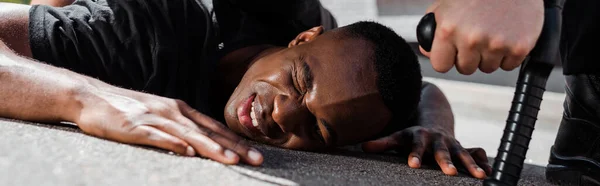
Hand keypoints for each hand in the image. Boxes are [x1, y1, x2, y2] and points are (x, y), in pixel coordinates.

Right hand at [74, 87, 262, 165]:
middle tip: (257, 161)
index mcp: (180, 110)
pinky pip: (157, 137)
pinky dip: (174, 144)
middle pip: (209, 133)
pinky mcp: (134, 127)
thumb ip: (181, 127)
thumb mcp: (160, 114)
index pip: (215, 127)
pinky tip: (187, 153)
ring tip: (232, 161)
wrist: (90, 96)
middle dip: (235, 148)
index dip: (237, 141)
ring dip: (212, 148)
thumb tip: (202, 145)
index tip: (256, 154)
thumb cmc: (127, 109)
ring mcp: (154, 118)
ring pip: (189, 135)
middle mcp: (172, 112)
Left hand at [361, 126, 490, 178]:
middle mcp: (438, 140)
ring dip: (470, 164)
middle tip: (450, 172)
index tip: (413, 165)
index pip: (416, 146)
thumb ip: (383, 142)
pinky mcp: (463, 149)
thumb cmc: (412, 136)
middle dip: (446, 161)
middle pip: (442, 151)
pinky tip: (490, 173)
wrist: (434, 123)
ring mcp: (452, 144)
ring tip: (480, 176)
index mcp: (420, 136)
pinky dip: (483, 163)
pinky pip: (475, 155)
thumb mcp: (398, 137)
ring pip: (462, 154)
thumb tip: (363, 146)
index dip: (415, 155)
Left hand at [420, 0, 543, 74]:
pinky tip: (507, 35)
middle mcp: (471, 39)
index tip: (453, 52)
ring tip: (493, 33)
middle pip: (465, 69)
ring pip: (488, 68)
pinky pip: (509, 65)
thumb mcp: (446, 5)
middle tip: (477, 38)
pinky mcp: (518, 47)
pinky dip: (508, 54)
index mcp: (449, 29)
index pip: (440, 65)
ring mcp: (496, 44)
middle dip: (470, 57)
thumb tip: (427, 52)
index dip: (447, 58)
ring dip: (489, 56)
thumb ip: (433, 30)